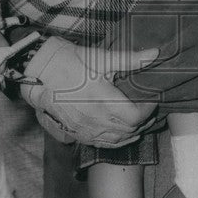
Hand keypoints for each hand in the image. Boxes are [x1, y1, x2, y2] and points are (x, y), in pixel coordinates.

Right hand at [19, 37, 158, 147]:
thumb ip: (131, 59)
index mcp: (103, 100)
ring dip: (132, 133)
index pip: (136, 117)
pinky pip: (101, 144)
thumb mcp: (102, 58)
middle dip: (144, 122)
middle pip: (129, 130)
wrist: (42, 73)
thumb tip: (156, 53)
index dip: (148, 111)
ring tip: (140, 123)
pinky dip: (115, 141)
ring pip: (116, 140)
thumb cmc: (72, 62)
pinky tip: (121, 134)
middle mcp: (95, 119)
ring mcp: (85, 129)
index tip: (152, 101)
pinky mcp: (77, 133)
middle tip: (150, 111)